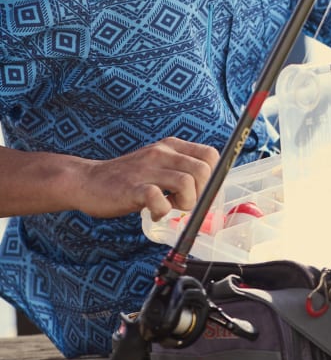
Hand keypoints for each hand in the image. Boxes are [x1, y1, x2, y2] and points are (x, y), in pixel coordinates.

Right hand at [76, 137, 219, 219]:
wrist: (88, 180)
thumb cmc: (127, 178)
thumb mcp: (157, 164)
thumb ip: (179, 169)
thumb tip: (209, 189)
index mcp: (171, 146)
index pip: (210, 154)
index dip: (214, 176)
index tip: (203, 193)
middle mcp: (162, 153)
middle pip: (203, 170)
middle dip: (201, 193)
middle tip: (185, 203)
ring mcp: (147, 169)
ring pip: (187, 183)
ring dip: (185, 203)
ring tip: (169, 207)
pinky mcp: (133, 188)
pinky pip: (158, 198)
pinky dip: (162, 211)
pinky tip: (154, 212)